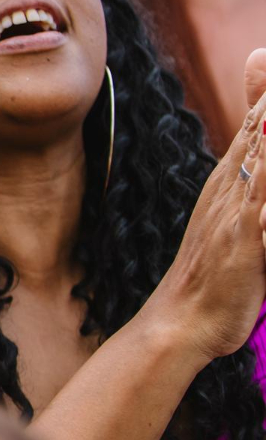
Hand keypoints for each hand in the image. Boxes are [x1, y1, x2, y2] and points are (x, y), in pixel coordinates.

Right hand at [148, 52, 265, 364]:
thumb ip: (251, 181)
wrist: (182, 320)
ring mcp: (237, 209)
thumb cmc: (216, 276)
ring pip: (264, 154)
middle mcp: (233, 185)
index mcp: (233, 179)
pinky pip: (265, 200)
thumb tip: (258, 145)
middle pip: (262, 124)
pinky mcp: (246, 237)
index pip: (258, 119)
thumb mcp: (236, 221)